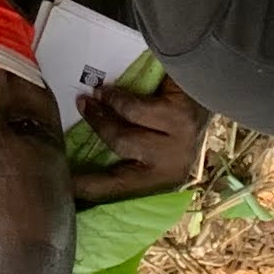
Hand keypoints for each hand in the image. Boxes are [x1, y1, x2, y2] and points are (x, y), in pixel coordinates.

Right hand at [72, 76, 208, 200]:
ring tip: (89, 100)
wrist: (210, 81)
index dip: (88, 191)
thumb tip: (81, 155)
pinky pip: (135, 109)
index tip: (63, 189)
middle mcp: (173, 167)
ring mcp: (179, 144)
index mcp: (162, 178)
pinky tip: (108, 91)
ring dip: (101, 115)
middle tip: (75, 119)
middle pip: (119, 169)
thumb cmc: (174, 114)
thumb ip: (127, 151)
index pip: (118, 192)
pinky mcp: (180, 116)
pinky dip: (116, 98)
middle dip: (92, 143)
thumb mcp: (152, 141)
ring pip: (124, 137)